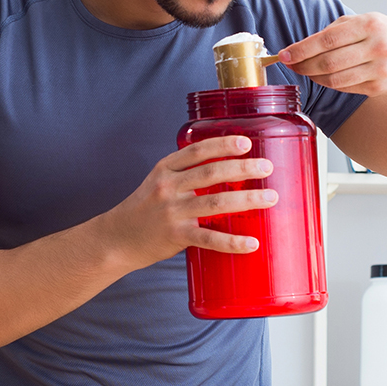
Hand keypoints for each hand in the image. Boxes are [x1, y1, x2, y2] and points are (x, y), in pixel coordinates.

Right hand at [100, 135, 278, 268]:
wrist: (116, 239)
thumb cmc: (142, 211)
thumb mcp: (156, 183)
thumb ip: (184, 177)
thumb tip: (226, 174)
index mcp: (164, 170)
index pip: (197, 151)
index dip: (222, 144)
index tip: (245, 142)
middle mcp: (168, 187)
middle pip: (212, 172)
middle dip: (243, 168)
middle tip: (266, 167)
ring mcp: (172, 212)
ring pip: (216, 202)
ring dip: (247, 199)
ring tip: (270, 197)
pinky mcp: (176, 236)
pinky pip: (210, 239)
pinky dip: (233, 241)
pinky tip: (251, 243)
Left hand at [278, 12, 386, 96]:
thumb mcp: (366, 20)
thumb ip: (336, 28)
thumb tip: (302, 44)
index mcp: (370, 24)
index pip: (327, 39)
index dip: (301, 49)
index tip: (284, 54)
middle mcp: (377, 46)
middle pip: (328, 62)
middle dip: (303, 65)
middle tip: (290, 64)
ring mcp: (379, 69)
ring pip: (334, 79)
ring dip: (313, 76)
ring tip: (304, 70)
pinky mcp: (378, 88)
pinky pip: (344, 88)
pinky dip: (328, 83)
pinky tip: (322, 77)